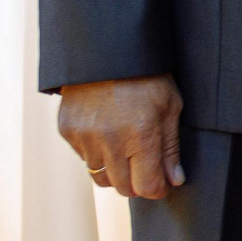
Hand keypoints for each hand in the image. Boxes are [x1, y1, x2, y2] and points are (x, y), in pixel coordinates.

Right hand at [58, 74, 185, 199]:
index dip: (156, 188)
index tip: (161, 183)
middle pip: (123, 188)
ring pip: (101, 177)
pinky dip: (96, 154)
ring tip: (126, 148)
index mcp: (142, 135)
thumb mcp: (170, 105)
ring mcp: (85, 138)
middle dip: (137, 183)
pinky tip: (106, 132)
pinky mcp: (67, 132)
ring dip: (116, 171)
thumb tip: (174, 180)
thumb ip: (171, 147)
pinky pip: (84, 158)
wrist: (106, 51)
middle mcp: (111, 141)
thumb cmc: (146, 77)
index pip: (147, 186)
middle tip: (145, 166)